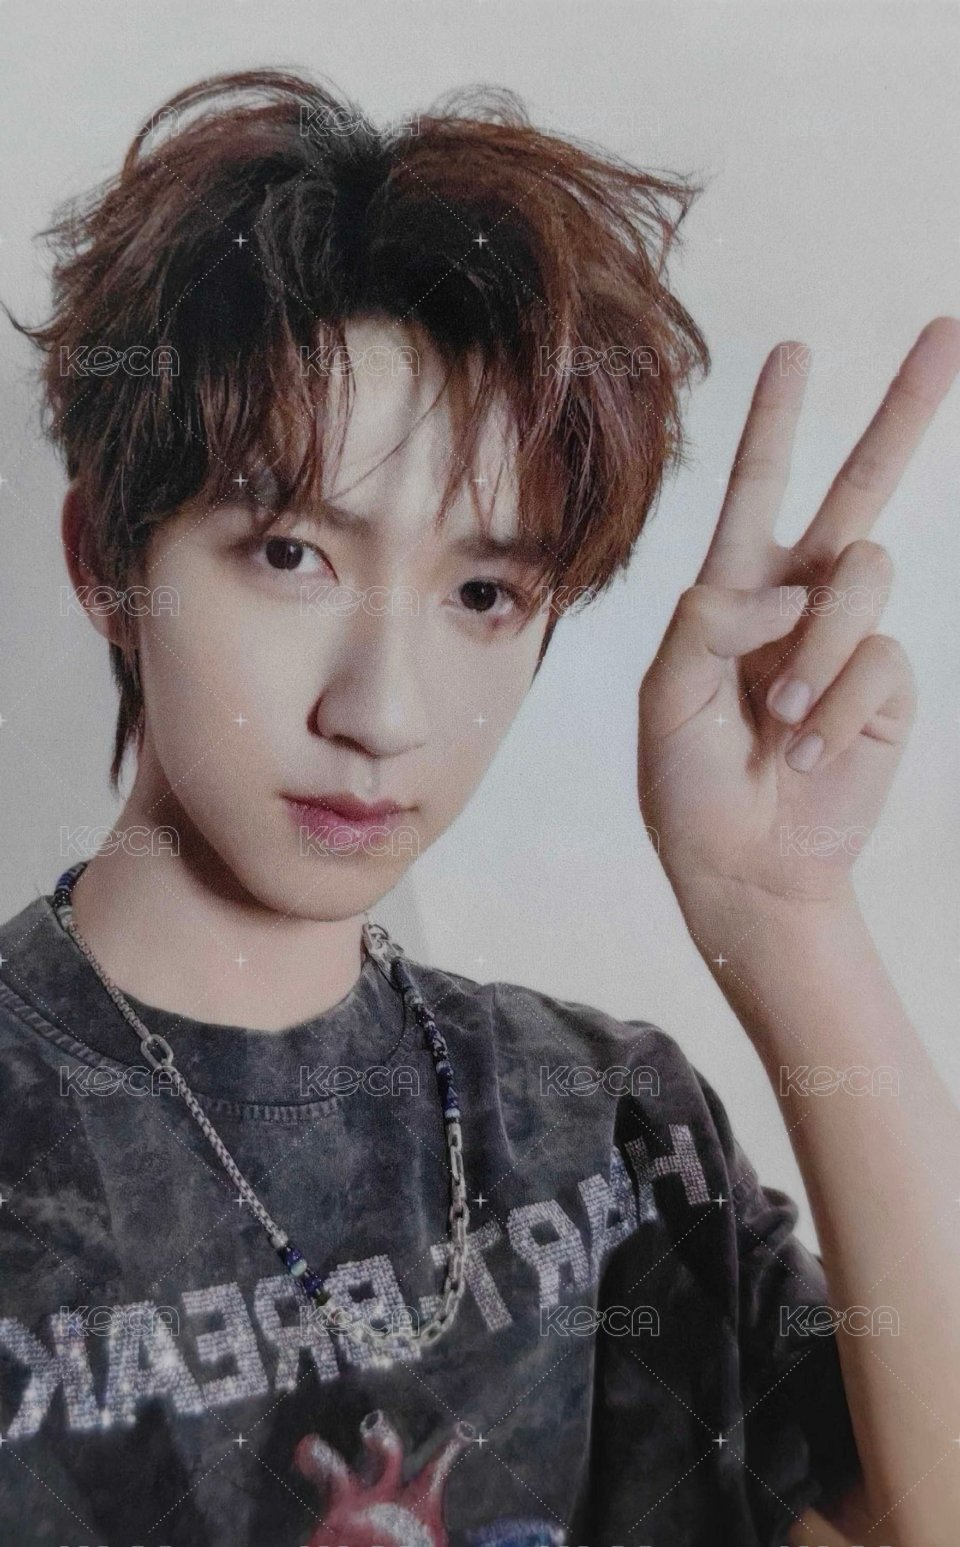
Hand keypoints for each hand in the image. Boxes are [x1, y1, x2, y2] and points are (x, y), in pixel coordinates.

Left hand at [638, 317, 959, 914]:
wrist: (746, 865)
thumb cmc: (689, 785)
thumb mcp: (666, 699)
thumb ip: (708, 622)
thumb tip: (790, 589)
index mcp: (734, 591)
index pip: (758, 491)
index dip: (776, 423)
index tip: (797, 351)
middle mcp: (798, 601)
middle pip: (861, 489)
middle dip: (903, 413)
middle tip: (947, 333)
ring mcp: (847, 639)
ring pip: (864, 576)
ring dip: (813, 656)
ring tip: (778, 723)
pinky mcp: (887, 684)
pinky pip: (878, 660)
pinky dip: (835, 713)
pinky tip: (810, 754)